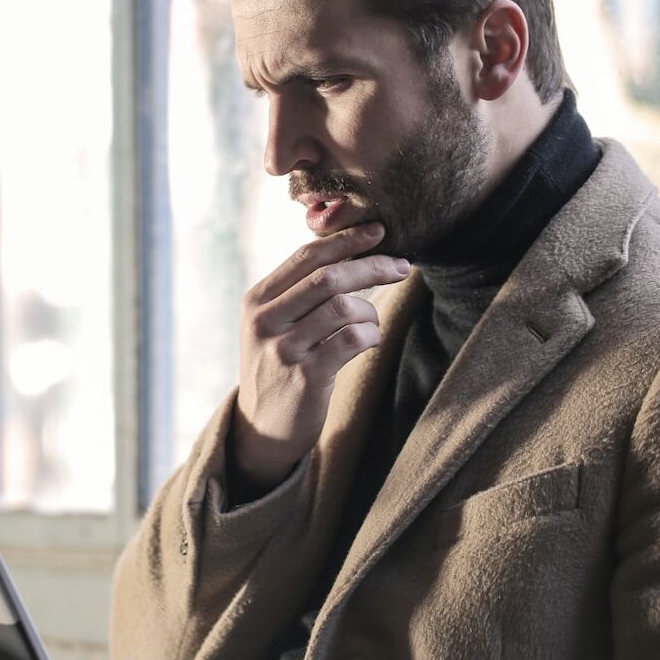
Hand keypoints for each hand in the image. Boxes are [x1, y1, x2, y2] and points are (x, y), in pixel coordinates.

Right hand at [232, 221, 409, 494]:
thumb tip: (351, 251)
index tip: (378, 231)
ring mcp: (283, 349)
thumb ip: (299, 292)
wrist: (262, 427)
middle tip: (402, 266)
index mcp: (257, 300)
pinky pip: (352, 340)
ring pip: (344, 307)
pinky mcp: (306, 376)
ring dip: (370, 311)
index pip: (306, 257)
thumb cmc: (279, 367)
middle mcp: (265, 320)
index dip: (346, 240)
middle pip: (328, 277)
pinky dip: (371, 335)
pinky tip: (369, 341)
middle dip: (371, 266)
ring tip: (372, 323)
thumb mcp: (273, 325)